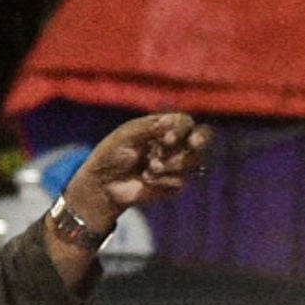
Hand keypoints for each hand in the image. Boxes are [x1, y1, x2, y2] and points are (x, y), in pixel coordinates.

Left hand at [64, 113, 209, 228]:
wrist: (102, 184)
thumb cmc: (111, 155)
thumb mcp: (125, 136)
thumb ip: (148, 128)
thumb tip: (170, 120)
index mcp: (163, 127)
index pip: (185, 122)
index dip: (181, 130)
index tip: (167, 140)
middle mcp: (175, 143)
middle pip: (202, 137)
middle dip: (200, 140)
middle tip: (194, 144)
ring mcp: (177, 163)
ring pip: (194, 160)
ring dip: (172, 164)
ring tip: (150, 168)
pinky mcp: (174, 183)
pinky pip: (179, 180)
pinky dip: (161, 180)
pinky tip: (146, 179)